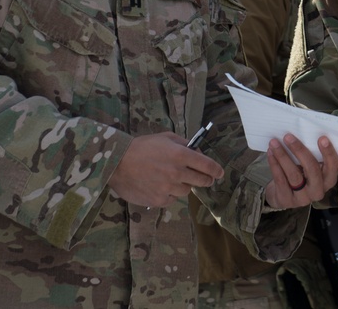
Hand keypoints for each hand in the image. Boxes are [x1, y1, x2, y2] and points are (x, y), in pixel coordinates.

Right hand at [108, 132, 223, 207]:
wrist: (117, 163)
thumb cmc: (141, 147)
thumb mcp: (164, 138)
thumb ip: (183, 144)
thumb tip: (197, 151)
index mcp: (180, 154)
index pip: (207, 165)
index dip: (216, 170)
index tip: (220, 173)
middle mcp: (177, 172)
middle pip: (202, 181)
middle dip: (206, 179)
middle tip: (205, 179)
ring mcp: (168, 188)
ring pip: (187, 191)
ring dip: (184, 185)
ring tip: (171, 179)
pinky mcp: (159, 199)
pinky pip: (172, 199)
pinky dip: (170, 194)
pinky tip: (160, 186)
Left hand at [263, 133, 337, 209]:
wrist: (282, 195)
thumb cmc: (300, 174)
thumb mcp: (308, 167)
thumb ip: (310, 155)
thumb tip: (302, 132)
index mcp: (328, 180)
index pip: (333, 167)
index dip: (329, 153)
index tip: (322, 138)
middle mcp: (318, 191)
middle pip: (312, 170)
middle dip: (300, 150)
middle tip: (288, 136)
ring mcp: (303, 198)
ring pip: (294, 175)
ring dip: (283, 156)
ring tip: (274, 143)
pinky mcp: (287, 200)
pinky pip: (280, 179)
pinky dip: (274, 164)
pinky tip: (270, 153)